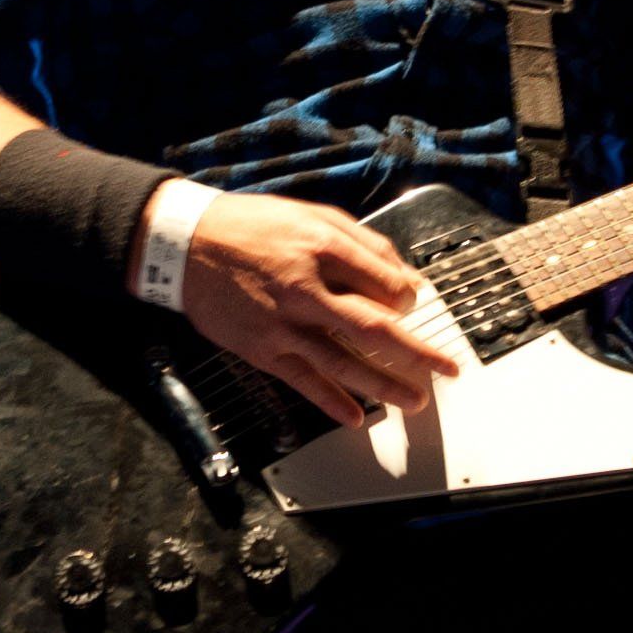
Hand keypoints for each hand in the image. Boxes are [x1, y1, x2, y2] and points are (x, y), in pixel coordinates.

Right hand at [177, 194, 465, 428]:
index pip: (387, 284)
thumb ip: (361, 243)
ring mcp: (284, 324)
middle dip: (418, 354)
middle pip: (376, 330)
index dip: (410, 300)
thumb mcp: (311, 214)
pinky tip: (357, 417)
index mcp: (323, 248)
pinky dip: (332, 402)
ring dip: (386, 386)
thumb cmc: (251, 227)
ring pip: (345, 363)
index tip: (414, 306)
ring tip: (416, 401)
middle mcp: (307, 289)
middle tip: (447, 369)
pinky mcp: (263, 349)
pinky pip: (304, 381)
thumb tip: (404, 275)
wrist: (186, 244)